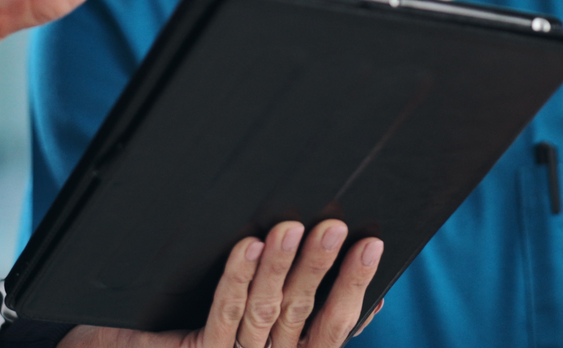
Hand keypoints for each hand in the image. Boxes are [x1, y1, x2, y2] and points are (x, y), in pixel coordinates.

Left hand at [60, 221, 382, 347]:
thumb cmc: (188, 340)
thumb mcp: (253, 332)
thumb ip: (297, 319)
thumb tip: (355, 287)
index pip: (333, 327)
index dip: (356, 287)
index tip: (375, 245)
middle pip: (303, 316)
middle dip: (323, 269)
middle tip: (339, 225)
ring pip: (267, 313)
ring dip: (284, 267)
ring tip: (294, 226)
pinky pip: (223, 312)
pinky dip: (237, 277)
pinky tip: (248, 245)